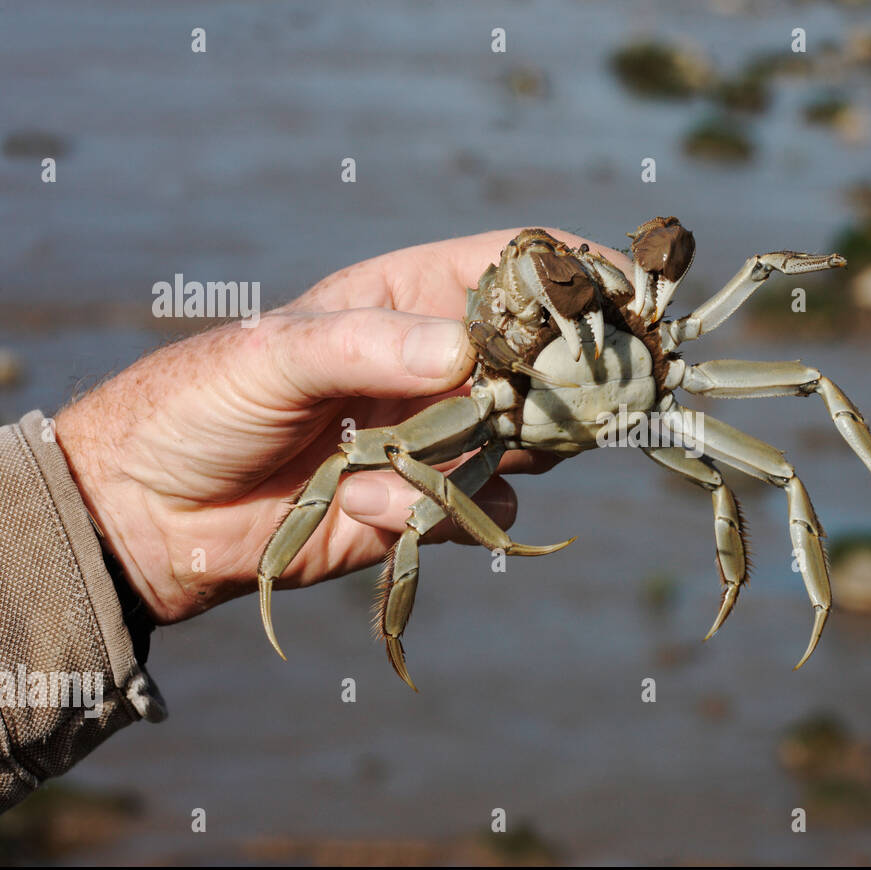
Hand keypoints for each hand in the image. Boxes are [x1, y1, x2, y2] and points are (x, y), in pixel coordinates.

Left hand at [56, 229, 628, 623]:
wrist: (149, 513)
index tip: (634, 290)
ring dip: (506, 453)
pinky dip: (450, 511)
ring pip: (527, 440)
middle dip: (572, 378)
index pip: (511, 269)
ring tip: (435, 456)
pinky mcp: (426, 503)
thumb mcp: (275, 354)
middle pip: (543, 360)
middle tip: (601, 396)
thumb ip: (368, 346)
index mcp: (405, 299)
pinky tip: (379, 508)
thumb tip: (464, 355)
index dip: (575, 272)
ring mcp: (438, 434)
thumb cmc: (201, 402)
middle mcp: (436, 364)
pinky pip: (483, 507)